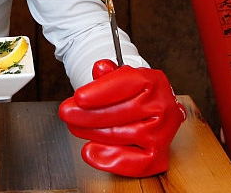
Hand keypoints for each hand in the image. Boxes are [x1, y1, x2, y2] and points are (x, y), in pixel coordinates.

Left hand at [58, 60, 185, 177]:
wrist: (152, 115)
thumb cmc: (133, 96)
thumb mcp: (121, 78)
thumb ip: (110, 74)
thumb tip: (101, 68)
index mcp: (154, 82)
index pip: (128, 83)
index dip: (101, 92)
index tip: (79, 97)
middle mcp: (162, 106)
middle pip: (123, 111)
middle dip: (89, 114)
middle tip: (67, 113)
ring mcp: (162, 132)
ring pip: (124, 135)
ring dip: (94, 132)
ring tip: (75, 127)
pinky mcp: (158, 155)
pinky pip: (134, 162)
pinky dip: (110, 158)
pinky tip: (90, 151)